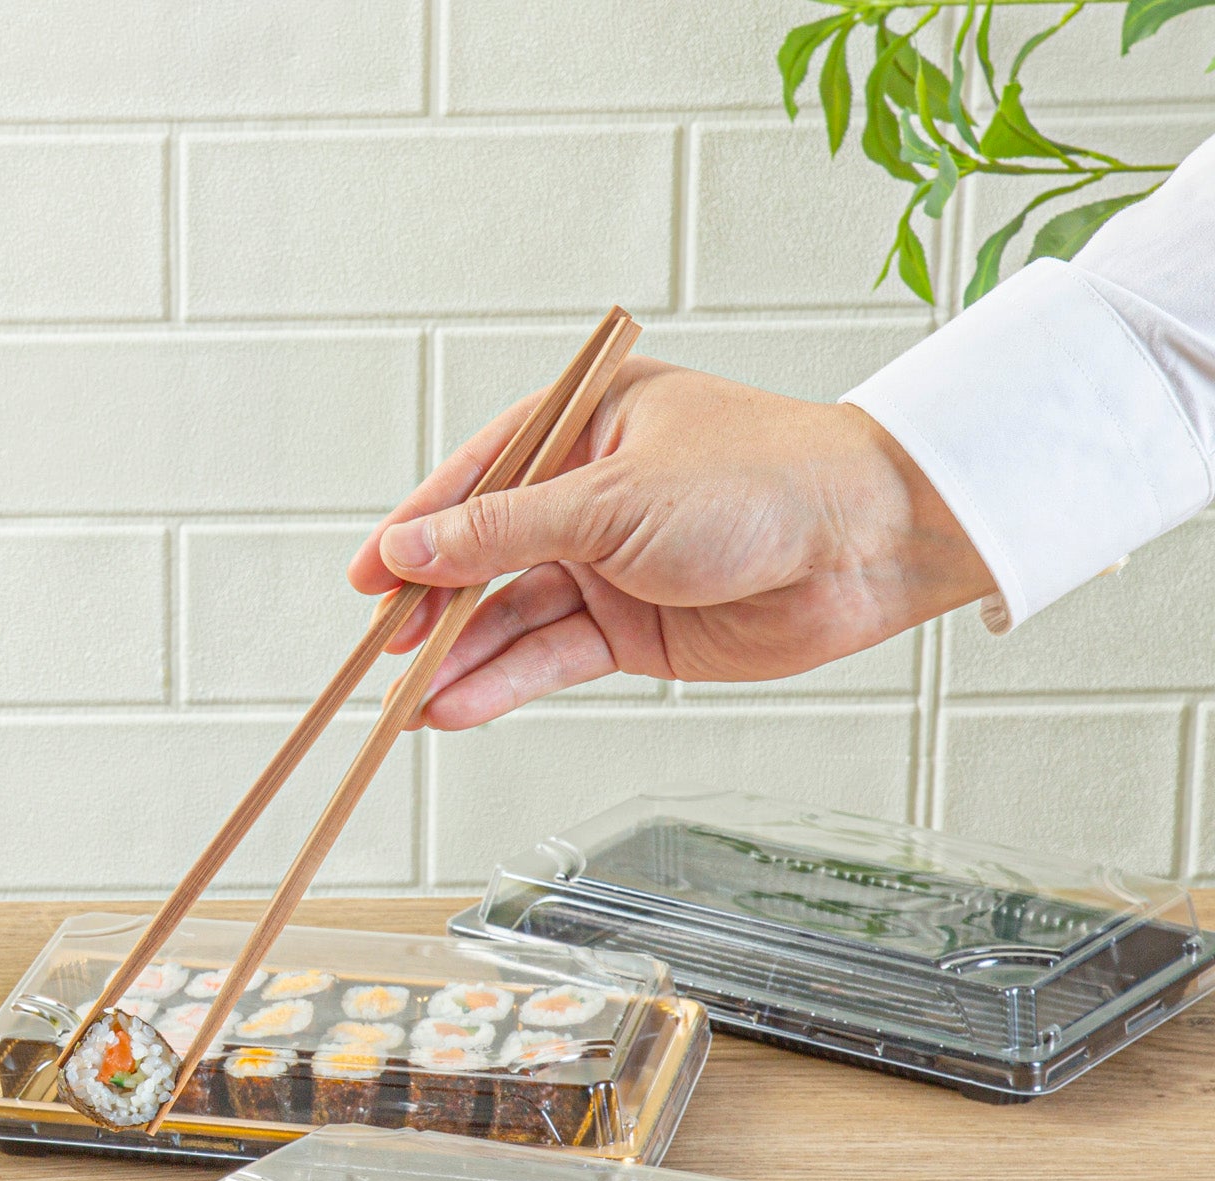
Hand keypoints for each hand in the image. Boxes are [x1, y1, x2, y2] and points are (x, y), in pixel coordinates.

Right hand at [346, 358, 995, 728]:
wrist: (866, 546)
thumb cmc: (761, 482)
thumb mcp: (608, 500)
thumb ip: (500, 533)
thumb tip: (409, 548)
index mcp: (584, 424)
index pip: (476, 479)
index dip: (415, 532)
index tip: (366, 581)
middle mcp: (590, 492)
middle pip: (486, 554)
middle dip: (433, 608)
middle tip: (384, 653)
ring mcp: (610, 563)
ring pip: (513, 614)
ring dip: (462, 658)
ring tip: (408, 700)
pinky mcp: (633, 626)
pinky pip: (552, 655)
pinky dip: (506, 681)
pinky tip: (459, 704)